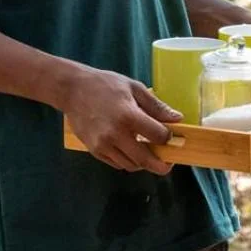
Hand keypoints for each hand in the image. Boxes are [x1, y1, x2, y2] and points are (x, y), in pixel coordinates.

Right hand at [63, 67, 179, 175]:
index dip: (168, 138)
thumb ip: (156, 106)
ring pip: (131, 165)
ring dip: (143, 163)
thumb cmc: (105, 85)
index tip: (172, 137)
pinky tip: (131, 151)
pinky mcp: (94, 150)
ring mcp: (103, 145)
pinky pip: (117, 164)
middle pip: (145, 160)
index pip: (157, 136)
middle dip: (161, 165)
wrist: (72, 90)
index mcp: (128, 116)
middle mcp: (115, 134)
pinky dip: (128, 161)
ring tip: (149, 153)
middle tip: (169, 163)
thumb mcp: (134, 88)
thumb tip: (177, 119)